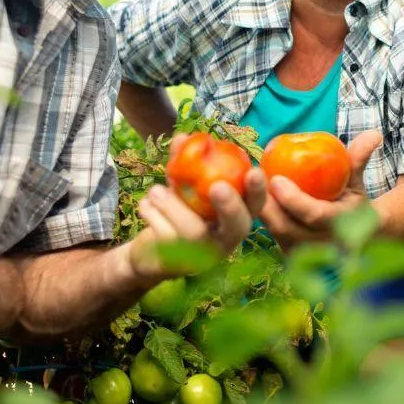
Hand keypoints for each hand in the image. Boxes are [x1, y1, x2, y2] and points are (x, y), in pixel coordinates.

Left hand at [130, 138, 266, 277]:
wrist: (150, 253)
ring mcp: (203, 257)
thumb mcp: (181, 188)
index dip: (258, 191)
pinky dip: (152, 214)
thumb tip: (183, 137)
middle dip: (230, 206)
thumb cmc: (175, 213)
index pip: (255, 206)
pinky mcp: (177, 266)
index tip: (254, 171)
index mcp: (234, 219)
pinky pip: (166, 237)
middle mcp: (225, 241)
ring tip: (155, 190)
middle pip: (237, 228)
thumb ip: (183, 162)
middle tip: (217, 186)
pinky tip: (145, 206)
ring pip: (194, 231)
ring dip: (172, 205)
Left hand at [256, 130, 382, 249]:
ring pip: (276, 236)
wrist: (356, 235)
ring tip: (249, 189)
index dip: (294, 200)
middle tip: (254, 182)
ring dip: (262, 213)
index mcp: (342, 224)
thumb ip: (359, 158)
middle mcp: (323, 244)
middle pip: (288, 229)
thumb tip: (374, 134)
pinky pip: (272, 238)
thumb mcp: (356, 179)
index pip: (315, 215)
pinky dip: (263, 220)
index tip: (277, 179)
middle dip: (269, 208)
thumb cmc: (352, 200)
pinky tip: (251, 201)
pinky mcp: (292, 255)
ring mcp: (306, 253)